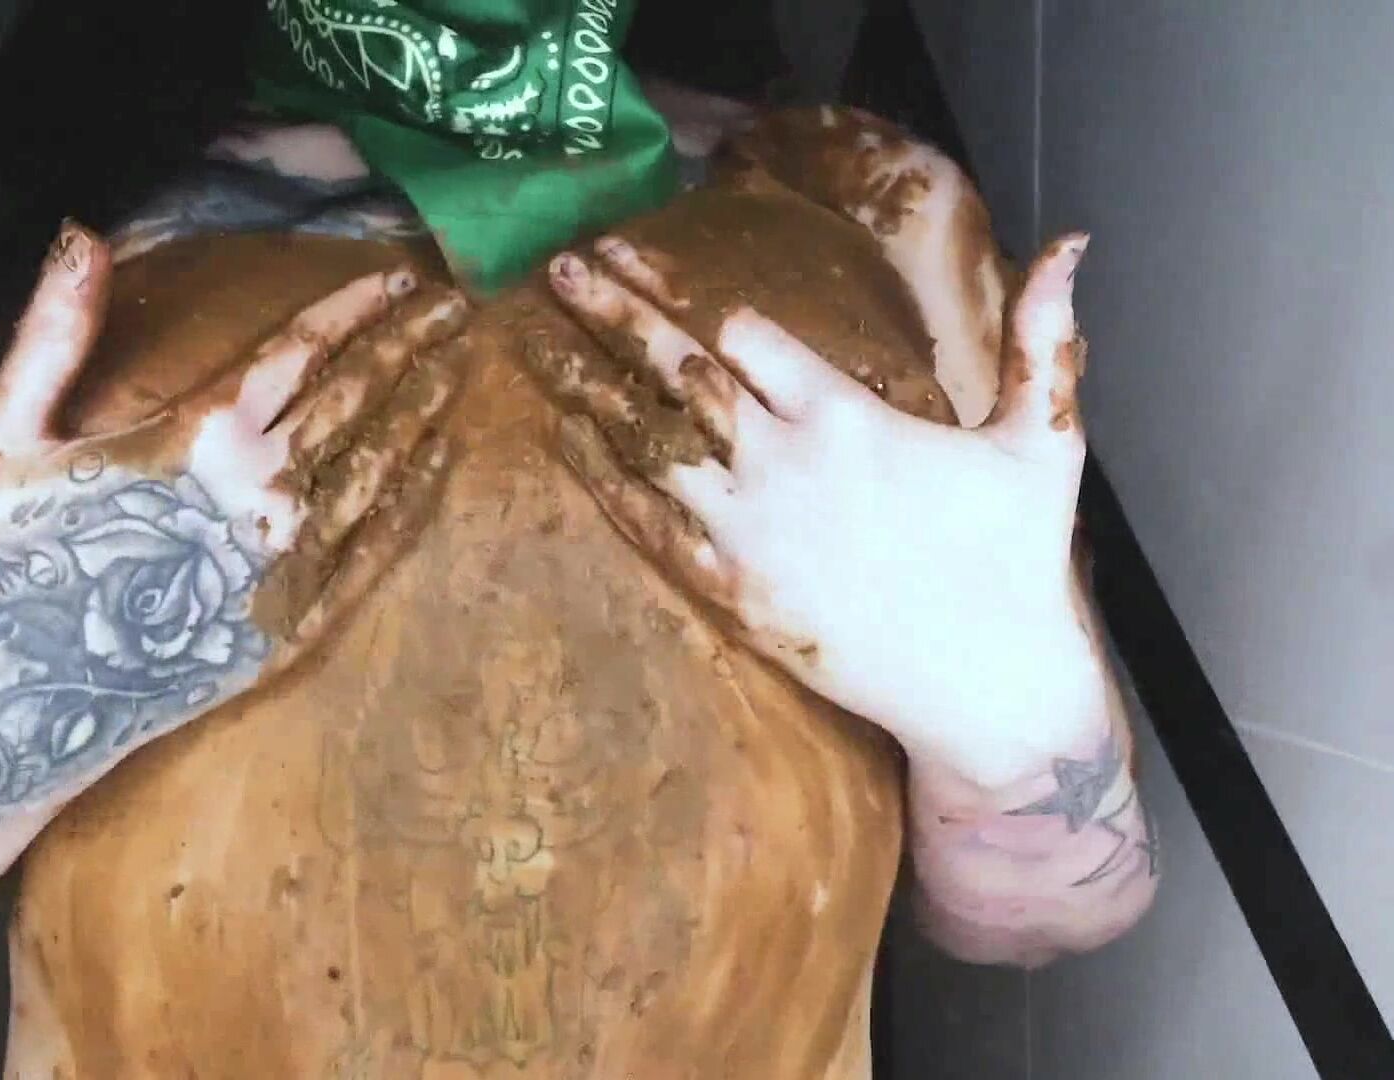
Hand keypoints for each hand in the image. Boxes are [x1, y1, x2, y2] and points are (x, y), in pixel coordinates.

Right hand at [0, 221, 466, 792]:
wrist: (22, 709)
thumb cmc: (2, 565)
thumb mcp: (3, 436)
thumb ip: (51, 332)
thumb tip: (80, 230)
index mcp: (198, 439)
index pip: (300, 352)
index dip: (352, 309)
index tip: (396, 277)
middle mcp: (262, 495)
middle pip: (355, 401)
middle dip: (407, 347)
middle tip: (454, 306)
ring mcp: (289, 564)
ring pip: (377, 468)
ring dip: (422, 410)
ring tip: (457, 365)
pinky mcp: (297, 624)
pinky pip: (372, 548)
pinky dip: (411, 498)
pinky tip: (437, 462)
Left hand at [532, 234, 1102, 787]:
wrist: (986, 688)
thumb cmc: (1018, 562)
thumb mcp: (1044, 442)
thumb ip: (1042, 340)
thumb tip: (1072, 242)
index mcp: (846, 416)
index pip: (748, 332)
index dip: (690, 290)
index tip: (635, 252)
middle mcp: (782, 463)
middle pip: (679, 370)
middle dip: (616, 310)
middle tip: (561, 266)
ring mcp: (748, 531)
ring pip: (649, 441)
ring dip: (589, 384)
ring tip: (535, 338)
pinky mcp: (731, 592)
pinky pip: (651, 527)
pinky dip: (605, 480)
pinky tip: (566, 439)